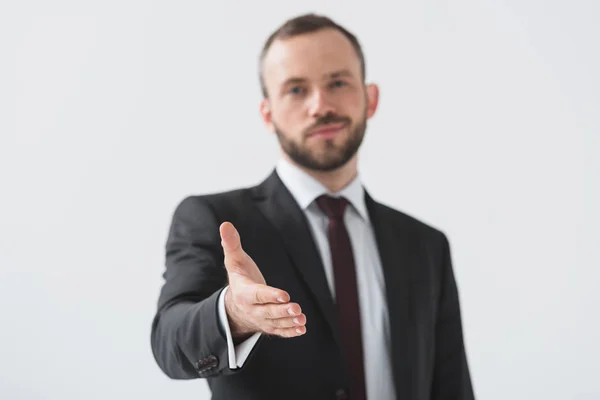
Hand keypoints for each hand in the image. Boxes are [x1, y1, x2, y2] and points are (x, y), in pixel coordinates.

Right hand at [220, 222, 306, 339]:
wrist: (234, 305)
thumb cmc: (239, 277)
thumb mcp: (234, 260)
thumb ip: (231, 244)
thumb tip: (225, 224)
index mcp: (244, 292)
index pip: (258, 295)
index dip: (270, 295)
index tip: (285, 295)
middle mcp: (252, 309)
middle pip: (268, 312)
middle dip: (282, 311)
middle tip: (296, 308)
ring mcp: (261, 320)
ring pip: (275, 323)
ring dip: (289, 322)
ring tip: (302, 319)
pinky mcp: (269, 326)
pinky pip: (279, 331)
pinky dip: (290, 331)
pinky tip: (302, 329)